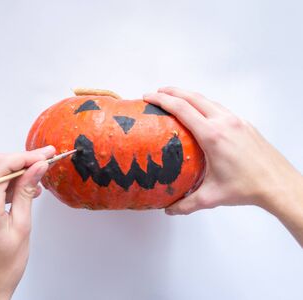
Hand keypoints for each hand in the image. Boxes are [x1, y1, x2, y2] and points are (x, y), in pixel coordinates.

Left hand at [0, 145, 55, 299]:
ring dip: (16, 174)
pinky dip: (6, 185)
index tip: (46, 153)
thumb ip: (27, 192)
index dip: (27, 156)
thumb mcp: (22, 226)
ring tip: (37, 181)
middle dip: (23, 162)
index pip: (3, 166)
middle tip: (46, 160)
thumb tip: (37, 167)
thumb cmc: (3, 265)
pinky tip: (22, 190)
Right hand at [144, 87, 302, 245]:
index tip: (150, 97)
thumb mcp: (211, 196)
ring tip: (176, 99)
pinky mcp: (244, 124)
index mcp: (212, 136)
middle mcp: (224, 123)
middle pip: (193, 97)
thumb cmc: (248, 187)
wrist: (278, 184)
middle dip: (172, 91)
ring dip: (189, 96)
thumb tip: (169, 208)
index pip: (182, 109)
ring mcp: (236, 121)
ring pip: (208, 100)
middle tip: (157, 92)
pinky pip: (220, 108)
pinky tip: (201, 113)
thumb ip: (186, 203)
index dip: (162, 100)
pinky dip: (204, 104)